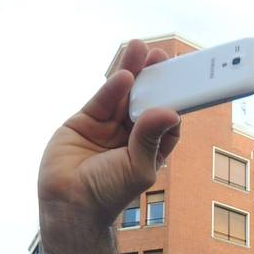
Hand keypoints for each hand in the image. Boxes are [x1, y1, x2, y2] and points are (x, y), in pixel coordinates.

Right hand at [37, 40, 181, 228]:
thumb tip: (169, 111)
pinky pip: (102, 100)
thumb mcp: (138, 167)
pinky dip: (112, 87)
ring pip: (122, 95)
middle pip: (144, 101)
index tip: (184, 83)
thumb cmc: (108, 195)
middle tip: (163, 57)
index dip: (174, 101)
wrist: (69, 205)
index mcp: (149, 150)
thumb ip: (151, 138)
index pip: (166, 120)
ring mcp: (107, 128)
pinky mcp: (85, 122)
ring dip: (132, 72)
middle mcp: (129, 137)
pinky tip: (125, 75)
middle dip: (153, 79)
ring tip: (140, 48)